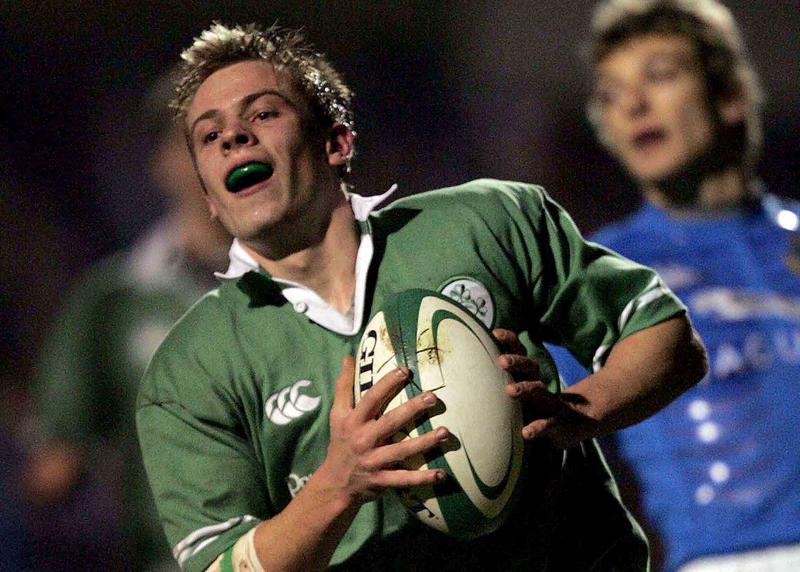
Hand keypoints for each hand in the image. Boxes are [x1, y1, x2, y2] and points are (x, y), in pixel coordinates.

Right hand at [324, 356, 448, 505]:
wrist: (334, 483)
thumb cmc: (341, 442)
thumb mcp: (337, 414)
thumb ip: (344, 386)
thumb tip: (348, 357)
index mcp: (353, 421)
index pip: (371, 399)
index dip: (387, 384)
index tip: (405, 370)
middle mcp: (363, 440)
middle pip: (390, 422)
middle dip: (412, 410)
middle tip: (433, 397)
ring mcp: (373, 462)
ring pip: (402, 451)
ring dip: (424, 442)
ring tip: (445, 432)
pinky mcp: (382, 481)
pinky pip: (405, 479)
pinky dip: (423, 478)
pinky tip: (442, 474)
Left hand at [493, 329, 599, 448]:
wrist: (571, 425)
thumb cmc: (534, 407)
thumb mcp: (519, 391)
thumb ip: (500, 380)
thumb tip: (469, 367)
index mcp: (528, 376)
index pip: (520, 353)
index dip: (510, 341)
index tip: (495, 333)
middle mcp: (538, 385)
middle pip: (530, 367)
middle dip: (517, 362)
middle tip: (502, 361)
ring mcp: (549, 403)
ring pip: (539, 391)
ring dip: (526, 389)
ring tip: (510, 390)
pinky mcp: (555, 422)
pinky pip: (546, 424)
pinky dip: (537, 428)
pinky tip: (526, 433)